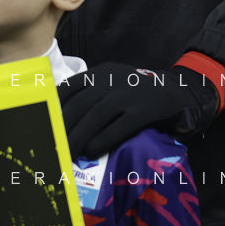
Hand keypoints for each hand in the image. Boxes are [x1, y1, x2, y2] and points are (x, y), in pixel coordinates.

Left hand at [58, 62, 218, 157]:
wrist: (179, 92)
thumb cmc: (139, 95)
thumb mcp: (115, 85)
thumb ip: (93, 96)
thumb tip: (64, 121)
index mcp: (102, 72)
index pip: (70, 86)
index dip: (55, 106)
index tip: (45, 123)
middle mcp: (113, 80)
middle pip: (80, 103)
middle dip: (63, 126)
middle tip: (52, 146)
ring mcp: (129, 93)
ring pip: (96, 114)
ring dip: (78, 136)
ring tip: (67, 153)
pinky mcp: (144, 109)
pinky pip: (120, 125)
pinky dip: (103, 138)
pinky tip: (92, 151)